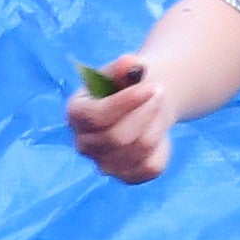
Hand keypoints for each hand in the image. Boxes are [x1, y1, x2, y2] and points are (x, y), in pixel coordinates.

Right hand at [66, 61, 180, 183]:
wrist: (143, 103)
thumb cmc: (129, 84)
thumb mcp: (126, 70)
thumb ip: (125, 66)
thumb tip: (129, 63)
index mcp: (76, 113)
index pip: (96, 116)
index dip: (126, 103)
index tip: (153, 87)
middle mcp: (83, 143)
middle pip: (117, 138)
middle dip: (146, 113)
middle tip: (161, 91)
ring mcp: (103, 164)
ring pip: (139, 152)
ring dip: (157, 127)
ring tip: (160, 108)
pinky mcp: (125, 176)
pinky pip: (151, 168)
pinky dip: (163, 148)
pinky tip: (159, 133)